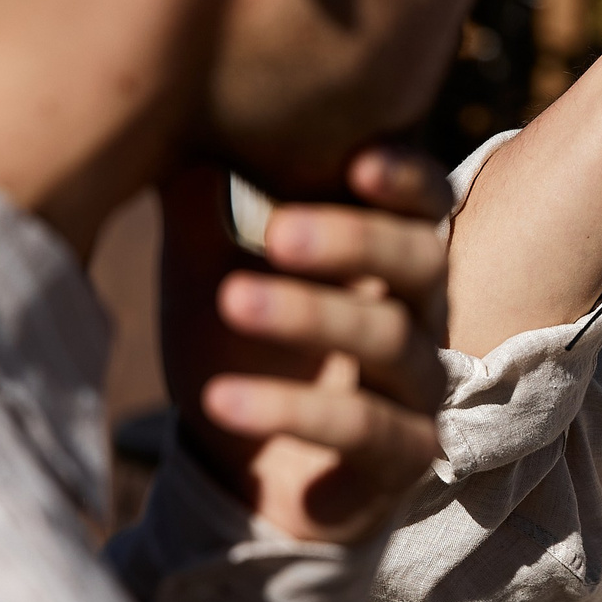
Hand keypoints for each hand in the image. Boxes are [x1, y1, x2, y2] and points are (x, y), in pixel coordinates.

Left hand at [161, 146, 451, 544]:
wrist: (233, 474)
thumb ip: (203, 204)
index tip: (356, 161)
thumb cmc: (234, 351)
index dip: (405, 179)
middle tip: (277, 231)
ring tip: (230, 301)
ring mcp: (419, 392)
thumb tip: (178, 126)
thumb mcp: (207, 272)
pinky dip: (290, 409)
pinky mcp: (402, 460)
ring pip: (390, 341)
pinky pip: (362, 429)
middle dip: (354, 239)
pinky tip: (220, 399)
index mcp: (384, 261)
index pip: (424, 205)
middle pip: (421, 261)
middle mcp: (419, 318)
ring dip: (309, 315)